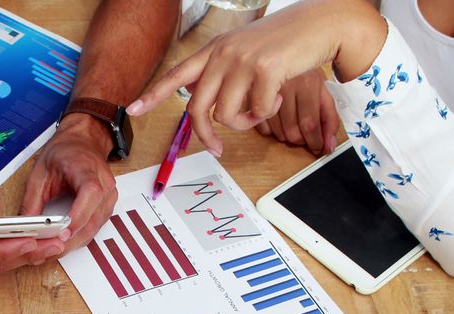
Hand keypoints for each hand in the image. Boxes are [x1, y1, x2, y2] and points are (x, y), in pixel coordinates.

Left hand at [21, 115, 116, 251]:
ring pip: (94, 228)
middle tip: (47, 250)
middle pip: (93, 219)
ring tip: (50, 251)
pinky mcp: (106, 207)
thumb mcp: (40, 172)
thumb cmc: (65, 152)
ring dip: (73, 243)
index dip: (78, 216)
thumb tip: (24, 225)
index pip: (91, 195)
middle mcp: (105, 186)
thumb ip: (31, 200)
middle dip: (70, 239)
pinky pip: (94, 227)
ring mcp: (109, 198)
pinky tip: (63, 243)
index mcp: (88, 170)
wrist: (82, 141)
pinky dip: (79, 237)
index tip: (63, 232)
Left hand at [126, 0, 383, 155]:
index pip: (176, 75)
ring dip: (247, 121)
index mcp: (214, 51)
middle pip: (199, 109)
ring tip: (263, 107)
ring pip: (228, 115)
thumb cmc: (283, 43)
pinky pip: (259, 111)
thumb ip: (222, 72)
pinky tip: (281, 94)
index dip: (154, 94)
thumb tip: (201, 100)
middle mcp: (223, 54)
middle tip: (216, 149)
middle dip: (207, 135)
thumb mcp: (244, 52)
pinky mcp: (266, 69)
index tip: (134, 109)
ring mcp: (243, 61)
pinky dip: (270, 111)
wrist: (319, 24)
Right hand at [254, 69, 338, 154]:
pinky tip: (276, 121)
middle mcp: (287, 86)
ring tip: (291, 128)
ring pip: (276, 131)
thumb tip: (329, 146)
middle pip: (292, 131)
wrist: (287, 47)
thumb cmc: (305, 71)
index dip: (315, 141)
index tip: (318, 148)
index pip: (310, 124)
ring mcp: (267, 89)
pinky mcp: (251, 94)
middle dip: (300, 141)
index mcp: (308, 83)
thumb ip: (329, 118)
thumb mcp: (323, 89)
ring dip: (285, 137)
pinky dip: (269, 130)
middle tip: (304, 139)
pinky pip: (260, 125)